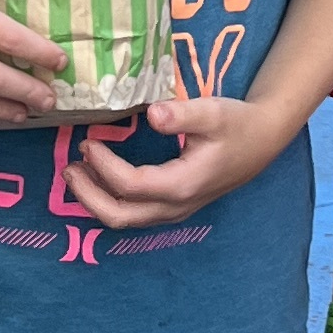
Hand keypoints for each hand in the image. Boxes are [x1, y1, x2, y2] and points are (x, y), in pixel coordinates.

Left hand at [57, 83, 302, 230]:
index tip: (89, 141)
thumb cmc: (237, 123)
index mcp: (182, 184)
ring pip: (125, 220)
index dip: (103, 165)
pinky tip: (100, 178)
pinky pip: (135, 214)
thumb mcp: (213, 111)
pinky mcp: (174, 206)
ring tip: (77, 172)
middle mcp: (176, 206)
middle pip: (119, 217)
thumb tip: (152, 113)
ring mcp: (175, 211)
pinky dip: (111, 200)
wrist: (262, 140)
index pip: (129, 185)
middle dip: (88, 196)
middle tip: (69, 167)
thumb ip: (182, 114)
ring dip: (96, 200)